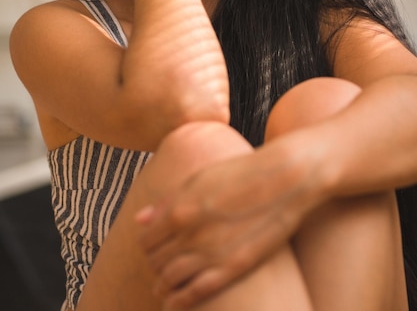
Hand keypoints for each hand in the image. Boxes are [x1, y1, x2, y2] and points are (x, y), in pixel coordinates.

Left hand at [137, 134, 322, 308]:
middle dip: (154, 266)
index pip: (147, 240)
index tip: (153, 248)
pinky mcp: (234, 267)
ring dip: (163, 286)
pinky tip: (174, 304)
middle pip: (157, 261)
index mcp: (179, 208)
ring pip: (171, 280)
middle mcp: (190, 232)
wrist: (286, 178)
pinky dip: (180, 301)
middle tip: (159, 268)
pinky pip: (197, 292)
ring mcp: (211, 252)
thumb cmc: (243, 173)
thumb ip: (168, 200)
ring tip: (163, 289)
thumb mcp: (201, 178)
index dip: (147, 247)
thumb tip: (140, 220)